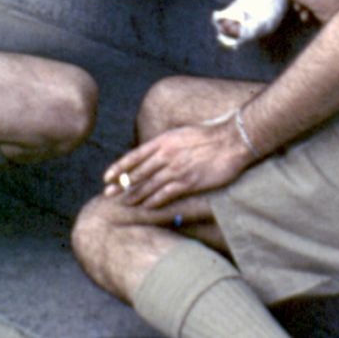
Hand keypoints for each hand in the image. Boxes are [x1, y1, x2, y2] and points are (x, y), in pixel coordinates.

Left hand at [102, 119, 249, 209]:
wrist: (231, 140)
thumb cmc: (210, 134)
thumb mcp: (183, 132)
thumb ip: (167, 142)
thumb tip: (156, 151)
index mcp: (164, 140)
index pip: (135, 155)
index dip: (119, 167)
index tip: (107, 176)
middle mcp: (166, 155)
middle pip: (138, 173)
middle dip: (121, 185)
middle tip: (107, 194)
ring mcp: (176, 169)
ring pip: (149, 185)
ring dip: (134, 196)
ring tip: (123, 203)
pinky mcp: (188, 182)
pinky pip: (165, 194)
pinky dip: (153, 201)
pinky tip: (145, 206)